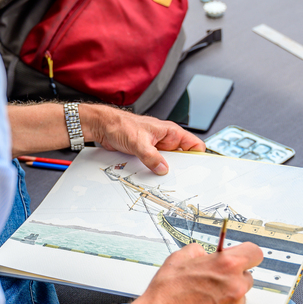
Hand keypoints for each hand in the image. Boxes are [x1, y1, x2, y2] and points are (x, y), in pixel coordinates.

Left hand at [81, 105, 204, 174]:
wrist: (104, 126)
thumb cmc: (121, 124)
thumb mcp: (139, 142)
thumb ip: (152, 157)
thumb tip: (163, 169)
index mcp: (170, 132)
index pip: (194, 145)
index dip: (198, 156)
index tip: (197, 169)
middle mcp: (166, 139)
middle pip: (183, 157)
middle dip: (181, 167)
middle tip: (178, 178)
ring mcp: (157, 147)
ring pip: (168, 162)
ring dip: (165, 170)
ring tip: (163, 178)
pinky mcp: (147, 154)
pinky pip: (156, 165)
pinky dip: (154, 170)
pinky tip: (151, 176)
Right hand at [134, 242, 262, 303]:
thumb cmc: (166, 294)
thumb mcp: (178, 259)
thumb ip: (197, 251)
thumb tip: (203, 253)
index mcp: (226, 266)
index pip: (254, 252)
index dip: (246, 252)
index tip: (240, 256)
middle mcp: (235, 287)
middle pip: (247, 276)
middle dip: (234, 275)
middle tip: (213, 279)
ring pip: (239, 295)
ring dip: (228, 294)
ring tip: (204, 297)